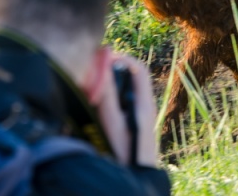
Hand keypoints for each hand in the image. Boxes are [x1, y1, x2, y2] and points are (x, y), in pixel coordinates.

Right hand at [95, 50, 157, 166]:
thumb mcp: (112, 123)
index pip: (139, 68)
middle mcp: (145, 107)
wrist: (135, 180)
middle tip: (93, 72)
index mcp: (144, 103)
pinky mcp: (135, 126)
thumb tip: (102, 67)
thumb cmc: (125, 153)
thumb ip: (107, 95)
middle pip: (131, 78)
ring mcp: (141, 117)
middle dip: (112, 71)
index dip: (122, 58)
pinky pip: (124, 104)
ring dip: (111, 86)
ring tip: (92, 88)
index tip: (102, 57)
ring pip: (126, 91)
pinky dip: (111, 99)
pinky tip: (98, 108)